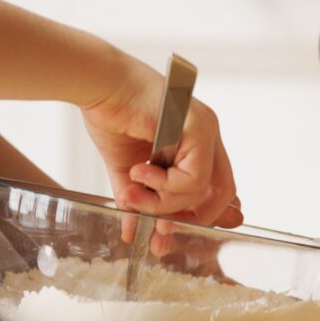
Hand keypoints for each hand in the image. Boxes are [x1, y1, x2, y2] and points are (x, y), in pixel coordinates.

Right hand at [78, 58, 241, 236]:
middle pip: (221, 193)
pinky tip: (139, 172)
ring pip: (201, 190)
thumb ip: (139, 201)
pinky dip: (163, 186)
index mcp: (197, 143)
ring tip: (133, 194)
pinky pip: (193, 177)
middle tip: (159, 231)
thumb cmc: (112, 116)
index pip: (216, 188)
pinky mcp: (197, 126)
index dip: (199, 217)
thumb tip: (133, 235)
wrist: (98, 85)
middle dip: (189, 219)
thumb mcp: (129, 172)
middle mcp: (208, 135)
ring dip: (162, 203)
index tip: (168, 234)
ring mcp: (206, 129)